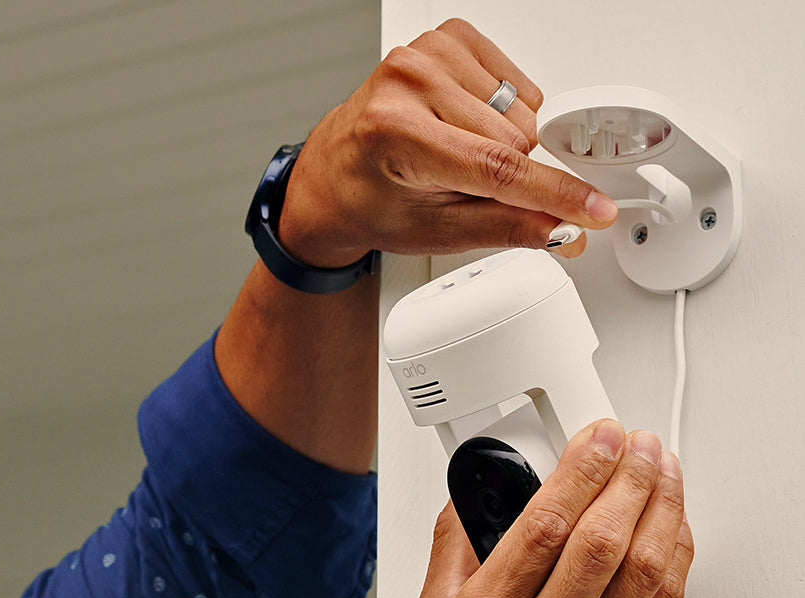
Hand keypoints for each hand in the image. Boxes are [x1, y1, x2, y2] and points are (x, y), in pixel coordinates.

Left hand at [278, 19, 617, 267]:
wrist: (334, 175)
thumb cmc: (372, 199)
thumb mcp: (434, 230)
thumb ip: (505, 228)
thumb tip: (563, 228)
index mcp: (395, 133)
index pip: (496, 167)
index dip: (554, 193)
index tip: (592, 209)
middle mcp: (407, 82)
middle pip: (515, 140)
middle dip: (503, 175)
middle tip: (457, 183)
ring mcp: (426, 53)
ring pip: (521, 113)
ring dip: (500, 142)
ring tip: (452, 153)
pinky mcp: (447, 38)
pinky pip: (517, 84)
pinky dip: (502, 111)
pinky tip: (462, 123)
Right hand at [405, 420, 691, 597]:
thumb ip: (451, 556)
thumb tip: (473, 499)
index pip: (540, 528)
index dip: (577, 471)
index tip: (593, 439)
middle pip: (601, 540)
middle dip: (628, 476)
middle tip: (637, 441)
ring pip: (644, 569)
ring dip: (662, 508)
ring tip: (662, 470)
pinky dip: (675, 558)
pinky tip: (672, 529)